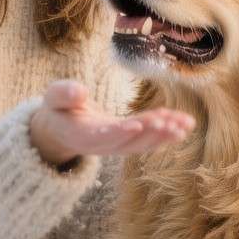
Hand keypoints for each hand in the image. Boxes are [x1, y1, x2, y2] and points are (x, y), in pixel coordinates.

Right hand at [29, 80, 195, 166]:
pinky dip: (167, 133)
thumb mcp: (53, 98)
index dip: (118, 132)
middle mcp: (102, 146)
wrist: (62, 128)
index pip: (102, 136)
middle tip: (169, 123)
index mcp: (82, 135)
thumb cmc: (59, 110)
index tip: (135, 124)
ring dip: (164, 135)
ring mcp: (117, 146)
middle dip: (150, 133)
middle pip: (128, 143)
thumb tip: (78, 92)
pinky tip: (184, 124)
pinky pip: (149, 140)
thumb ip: (63, 94)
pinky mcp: (128, 142)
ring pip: (143, 144)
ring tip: (184, 124)